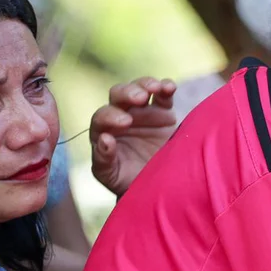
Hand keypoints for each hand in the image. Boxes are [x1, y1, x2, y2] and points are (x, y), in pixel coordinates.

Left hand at [90, 77, 178, 195]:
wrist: (156, 186)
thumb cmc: (128, 182)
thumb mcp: (111, 175)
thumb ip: (103, 159)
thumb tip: (104, 139)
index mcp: (104, 131)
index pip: (102, 117)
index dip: (111, 116)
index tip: (125, 122)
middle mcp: (120, 117)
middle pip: (118, 96)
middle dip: (127, 93)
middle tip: (139, 98)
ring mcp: (142, 112)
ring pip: (139, 89)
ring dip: (145, 85)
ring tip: (155, 88)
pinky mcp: (162, 112)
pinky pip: (163, 94)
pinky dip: (166, 87)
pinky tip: (169, 87)